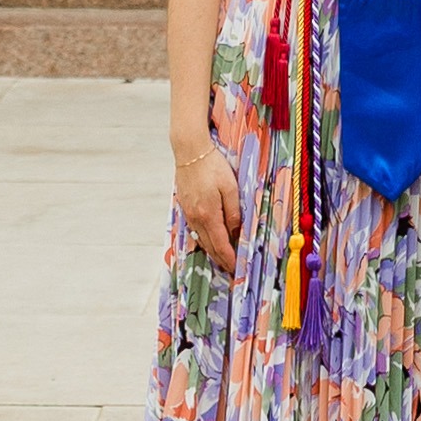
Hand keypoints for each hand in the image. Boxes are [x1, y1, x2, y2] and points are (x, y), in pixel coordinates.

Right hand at [178, 136, 241, 276]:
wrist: (190, 151)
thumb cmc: (213, 166)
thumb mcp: (230, 187)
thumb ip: (233, 211)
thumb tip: (235, 231)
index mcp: (209, 214)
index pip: (220, 244)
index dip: (228, 258)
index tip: (235, 268)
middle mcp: (196, 218)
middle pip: (209, 245)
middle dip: (220, 259)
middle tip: (229, 269)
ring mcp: (188, 213)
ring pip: (201, 239)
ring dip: (211, 251)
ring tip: (221, 258)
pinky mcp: (185, 206)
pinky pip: (195, 229)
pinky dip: (203, 239)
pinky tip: (208, 239)